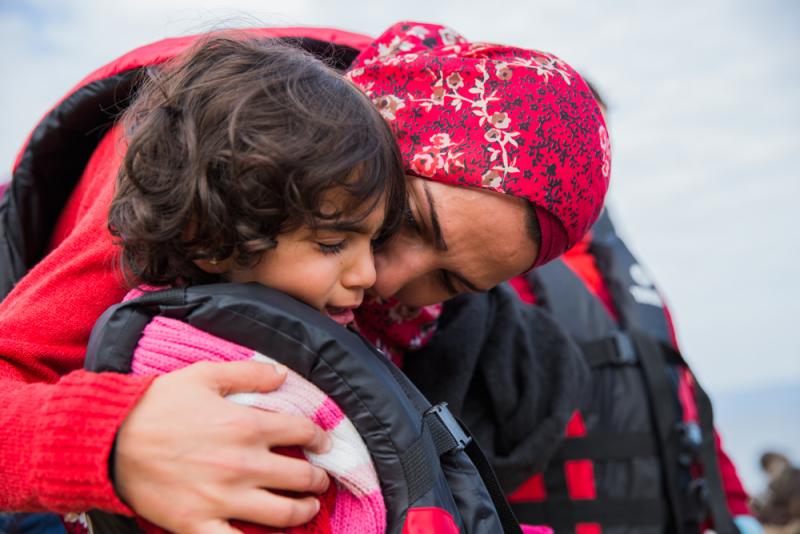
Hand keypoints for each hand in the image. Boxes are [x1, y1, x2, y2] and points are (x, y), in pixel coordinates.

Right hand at [114, 360, 330, 532]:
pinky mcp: (198, 525)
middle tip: (320, 478)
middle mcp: (242, 464)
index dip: (319, 437)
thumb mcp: (204, 375)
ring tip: (308, 506)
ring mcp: (222, 498)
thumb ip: (249, 373)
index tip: (322, 442)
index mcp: (246, 426)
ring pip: (283, 514)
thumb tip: (284, 375)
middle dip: (318, 478)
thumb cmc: (157, 404)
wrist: (109, 440)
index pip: (302, 433)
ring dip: (304, 510)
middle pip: (301, 477)